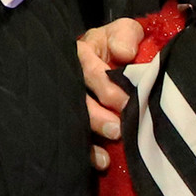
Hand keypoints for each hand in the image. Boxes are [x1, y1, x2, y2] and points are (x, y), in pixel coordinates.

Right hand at [80, 18, 145, 170]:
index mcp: (81, 55)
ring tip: (106, 156)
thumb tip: (124, 54)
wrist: (115, 55)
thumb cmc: (119, 44)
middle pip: (79, 101)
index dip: (108, 89)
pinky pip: (74, 137)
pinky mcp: (73, 120)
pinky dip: (88, 153)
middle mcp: (70, 79)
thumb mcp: (124, 32)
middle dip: (97, 118)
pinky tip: (101, 162)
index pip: (92, 73)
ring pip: (73, 122)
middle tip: (117, 131)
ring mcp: (69, 102)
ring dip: (90, 139)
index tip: (126, 103)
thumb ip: (125, 36)